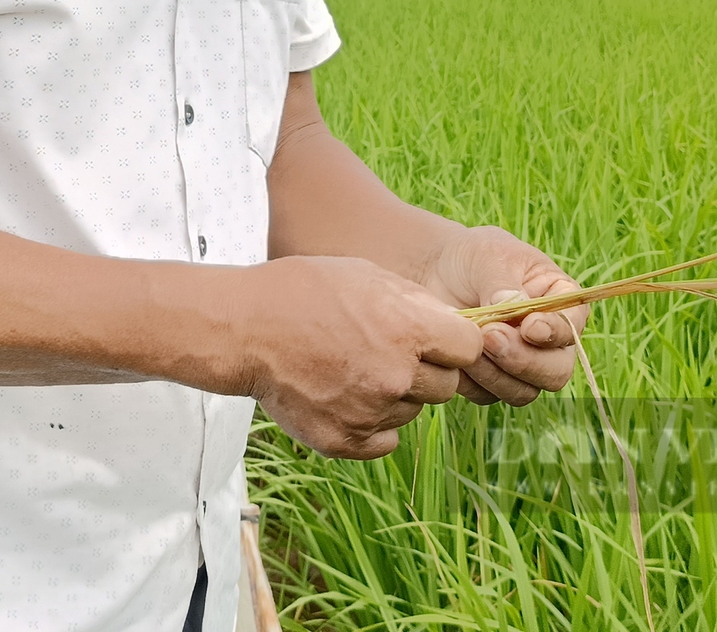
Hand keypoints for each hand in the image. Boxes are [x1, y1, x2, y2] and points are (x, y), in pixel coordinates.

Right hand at [233, 256, 484, 459]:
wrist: (246, 328)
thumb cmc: (308, 290)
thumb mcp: (369, 275)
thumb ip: (419, 304)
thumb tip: (456, 326)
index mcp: (408, 329)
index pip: (470, 349)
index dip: (454, 341)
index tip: (435, 337)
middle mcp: (396, 376)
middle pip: (446, 386)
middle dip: (426, 369)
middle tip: (388, 351)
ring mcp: (370, 413)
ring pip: (412, 412)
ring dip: (396, 395)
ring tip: (354, 367)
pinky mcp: (345, 441)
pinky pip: (385, 440)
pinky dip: (372, 423)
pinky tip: (344, 394)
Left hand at [421, 226, 588, 404]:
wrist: (435, 272)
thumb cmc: (473, 257)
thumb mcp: (489, 257)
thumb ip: (503, 284)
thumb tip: (514, 306)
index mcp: (560, 302)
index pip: (571, 326)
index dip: (555, 333)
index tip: (528, 326)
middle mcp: (548, 341)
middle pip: (555, 372)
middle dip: (523, 360)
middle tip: (489, 336)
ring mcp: (522, 365)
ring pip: (523, 391)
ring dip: (495, 373)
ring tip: (468, 341)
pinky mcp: (492, 380)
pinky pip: (488, 395)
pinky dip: (472, 380)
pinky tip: (455, 354)